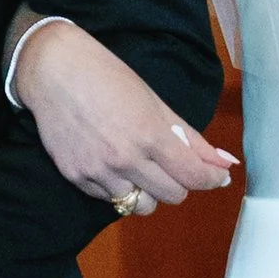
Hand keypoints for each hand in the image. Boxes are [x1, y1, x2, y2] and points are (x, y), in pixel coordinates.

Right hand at [12, 20, 233, 210]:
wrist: (53, 71)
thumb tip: (226, 164)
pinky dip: (116, 188)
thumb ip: (191, 139)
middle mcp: (125, 158)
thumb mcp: (155, 103)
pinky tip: (109, 162)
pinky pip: (109, 200)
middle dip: (177, 182)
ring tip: (136, 166)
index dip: (210, 179)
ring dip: (146, 190)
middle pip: (171, 196)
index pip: (193, 177)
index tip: (215, 177)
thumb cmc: (108, 78)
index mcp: (150, 134)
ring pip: (140, 205)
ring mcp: (98, 171)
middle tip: (168, 164)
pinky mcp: (76, 177)